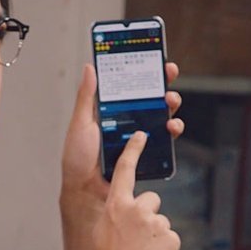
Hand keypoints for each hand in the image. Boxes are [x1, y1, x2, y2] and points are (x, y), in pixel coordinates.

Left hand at [60, 62, 185, 208]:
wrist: (86, 191)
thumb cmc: (78, 159)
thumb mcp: (80, 123)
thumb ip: (86, 96)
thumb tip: (90, 67)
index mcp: (111, 112)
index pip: (130, 87)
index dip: (143, 72)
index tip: (155, 58)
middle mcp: (127, 123)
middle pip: (150, 98)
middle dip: (163, 83)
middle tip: (168, 74)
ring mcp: (139, 138)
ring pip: (162, 116)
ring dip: (171, 105)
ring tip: (170, 102)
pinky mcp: (148, 155)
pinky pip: (165, 140)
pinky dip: (172, 130)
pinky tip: (170, 127)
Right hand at [91, 131, 180, 249]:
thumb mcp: (104, 227)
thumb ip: (118, 211)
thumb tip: (132, 207)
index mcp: (117, 204)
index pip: (126, 170)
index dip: (134, 150)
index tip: (142, 134)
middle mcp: (138, 209)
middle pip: (151, 199)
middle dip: (147, 214)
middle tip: (135, 237)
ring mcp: (157, 223)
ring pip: (160, 221)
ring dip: (154, 234)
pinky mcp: (172, 238)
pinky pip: (169, 237)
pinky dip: (163, 247)